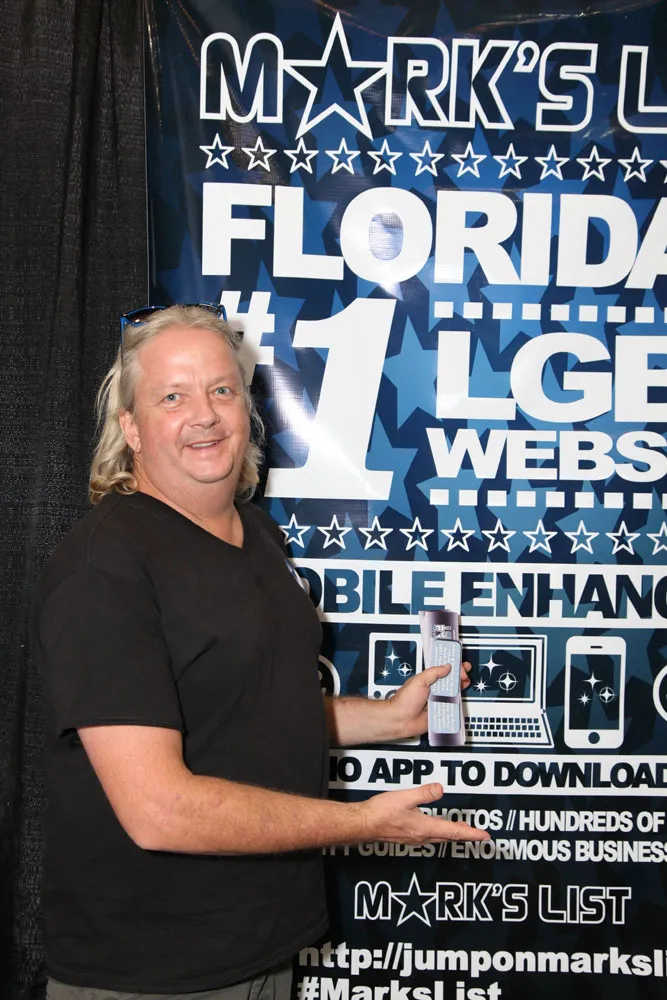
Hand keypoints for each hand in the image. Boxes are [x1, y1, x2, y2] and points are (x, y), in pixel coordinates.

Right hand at [360, 782, 489, 844]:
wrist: (363, 824)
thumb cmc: (381, 813)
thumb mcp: (405, 797)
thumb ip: (424, 793)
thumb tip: (441, 789)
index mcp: (425, 828)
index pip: (454, 832)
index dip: (471, 833)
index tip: (485, 836)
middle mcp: (422, 836)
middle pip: (449, 837)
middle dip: (464, 834)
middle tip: (477, 833)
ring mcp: (414, 838)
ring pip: (439, 837)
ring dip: (452, 834)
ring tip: (461, 830)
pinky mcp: (407, 835)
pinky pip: (429, 836)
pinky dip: (439, 832)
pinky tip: (436, 827)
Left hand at [385, 661, 471, 739]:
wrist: (400, 720)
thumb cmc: (404, 701)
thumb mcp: (419, 681)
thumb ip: (434, 672)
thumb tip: (447, 666)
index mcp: (427, 680)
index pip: (443, 670)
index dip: (452, 667)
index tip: (459, 666)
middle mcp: (433, 690)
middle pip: (450, 681)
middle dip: (460, 676)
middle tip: (464, 675)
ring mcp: (437, 701)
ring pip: (453, 694)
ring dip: (460, 688)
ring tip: (464, 683)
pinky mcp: (440, 713)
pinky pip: (451, 708)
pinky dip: (457, 704)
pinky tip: (460, 699)